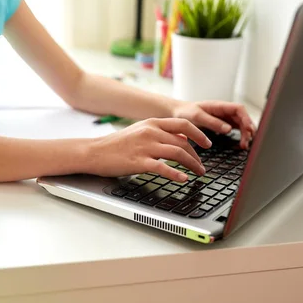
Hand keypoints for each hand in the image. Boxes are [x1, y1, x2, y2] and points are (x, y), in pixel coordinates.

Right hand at [87, 118, 211, 181]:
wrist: (94, 152)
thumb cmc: (116, 144)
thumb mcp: (140, 131)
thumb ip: (160, 133)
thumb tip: (181, 138)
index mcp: (152, 123)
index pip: (183, 124)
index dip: (199, 134)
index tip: (208, 143)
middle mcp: (150, 132)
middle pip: (183, 142)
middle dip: (197, 156)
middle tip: (202, 166)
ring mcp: (145, 147)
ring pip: (177, 153)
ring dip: (192, 165)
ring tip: (198, 173)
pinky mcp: (139, 162)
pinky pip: (163, 168)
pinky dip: (176, 174)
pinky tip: (183, 179)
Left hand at [172, 101, 256, 148]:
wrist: (176, 113)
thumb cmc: (185, 112)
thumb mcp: (197, 117)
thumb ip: (212, 122)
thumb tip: (229, 129)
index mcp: (219, 105)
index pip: (239, 109)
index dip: (246, 118)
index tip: (248, 130)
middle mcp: (224, 111)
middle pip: (242, 118)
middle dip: (247, 129)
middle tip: (246, 143)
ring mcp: (224, 118)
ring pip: (241, 124)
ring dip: (245, 134)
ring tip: (245, 145)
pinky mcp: (222, 124)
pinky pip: (235, 129)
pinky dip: (240, 135)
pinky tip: (241, 143)